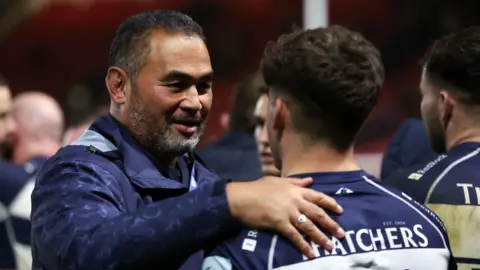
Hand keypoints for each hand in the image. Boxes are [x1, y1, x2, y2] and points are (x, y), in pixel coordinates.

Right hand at [226, 176, 343, 258]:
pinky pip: (295, 236)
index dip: (331, 204)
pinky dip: (304, 246)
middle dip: (331, 224)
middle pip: (318, 213)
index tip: (340, 210)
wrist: (242, 197)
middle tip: (341, 234)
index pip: (318, 197)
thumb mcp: (278, 181)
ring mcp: (288, 212)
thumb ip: (296, 182)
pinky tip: (311, 254)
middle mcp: (295, 201)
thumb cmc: (257, 188)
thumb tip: (311, 180)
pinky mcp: (280, 223)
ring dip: (321, 237)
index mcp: (296, 190)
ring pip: (309, 226)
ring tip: (331, 246)